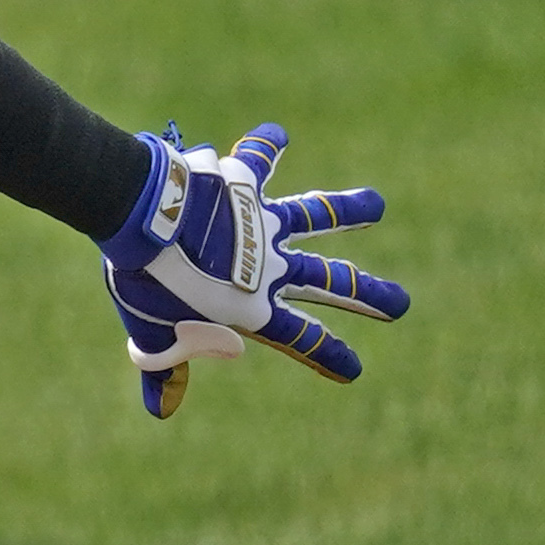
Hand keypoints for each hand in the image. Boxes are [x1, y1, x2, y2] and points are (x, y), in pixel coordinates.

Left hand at [101, 121, 406, 417]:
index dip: (328, 355)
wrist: (143, 221)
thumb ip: (165, 368)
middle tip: (401, 304)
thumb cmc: (145, 281)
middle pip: (331, 283)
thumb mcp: (152, 334)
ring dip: (349, 208)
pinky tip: (277, 133)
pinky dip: (266, 146)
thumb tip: (164, 411)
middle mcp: (271, 265)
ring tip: (378, 203)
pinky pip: (259, 161)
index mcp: (252, 307)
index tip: (354, 371)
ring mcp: (263, 223)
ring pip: (318, 216)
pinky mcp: (244, 184)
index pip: (301, 340)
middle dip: (368, 294)